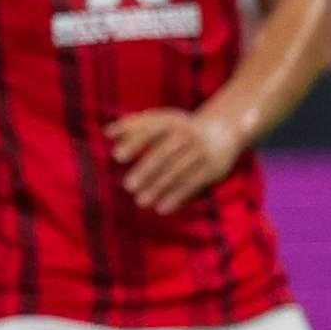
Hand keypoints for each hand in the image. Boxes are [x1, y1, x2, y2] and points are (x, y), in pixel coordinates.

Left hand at [110, 100, 249, 214]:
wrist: (224, 132)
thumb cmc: (181, 128)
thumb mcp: (161, 121)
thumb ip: (133, 125)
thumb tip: (106, 131)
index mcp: (174, 121)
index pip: (151, 129)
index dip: (134, 141)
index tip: (117, 156)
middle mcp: (189, 134)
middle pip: (166, 153)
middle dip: (147, 170)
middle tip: (128, 186)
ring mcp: (203, 152)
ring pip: (179, 171)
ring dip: (160, 188)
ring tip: (141, 201)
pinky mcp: (214, 169)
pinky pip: (194, 184)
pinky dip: (178, 197)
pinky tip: (162, 209)